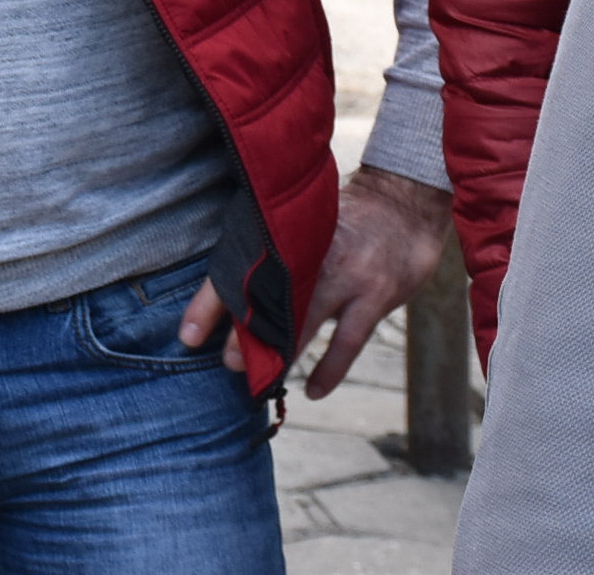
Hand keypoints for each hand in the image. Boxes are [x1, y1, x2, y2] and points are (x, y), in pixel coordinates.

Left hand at [172, 166, 453, 395]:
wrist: (406, 203)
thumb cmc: (349, 217)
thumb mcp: (308, 222)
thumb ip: (278, 250)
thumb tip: (236, 287)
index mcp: (287, 233)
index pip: (238, 270)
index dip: (210, 303)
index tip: (188, 335)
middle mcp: (312, 254)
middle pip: (267, 300)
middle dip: (243, 335)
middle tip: (223, 362)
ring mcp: (345, 276)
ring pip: (304, 322)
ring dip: (280, 351)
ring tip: (257, 380)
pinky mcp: (374, 296)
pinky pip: (347, 342)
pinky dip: (330, 368)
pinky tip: (313, 390)